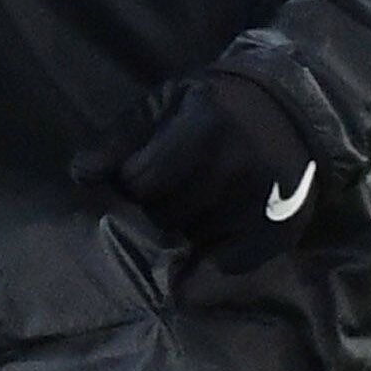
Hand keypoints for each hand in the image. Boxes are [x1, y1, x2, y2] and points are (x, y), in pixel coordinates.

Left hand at [72, 69, 330, 273]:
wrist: (289, 110)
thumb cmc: (211, 107)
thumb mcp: (162, 104)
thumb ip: (119, 138)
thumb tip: (81, 174)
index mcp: (207, 123)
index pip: (139, 180)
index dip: (133, 179)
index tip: (145, 169)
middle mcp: (241, 162)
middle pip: (164, 213)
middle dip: (160, 203)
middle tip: (180, 184)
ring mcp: (267, 198)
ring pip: (193, 238)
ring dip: (188, 226)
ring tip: (204, 200)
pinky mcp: (285, 228)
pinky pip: (228, 266)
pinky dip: (211, 264)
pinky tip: (210, 246)